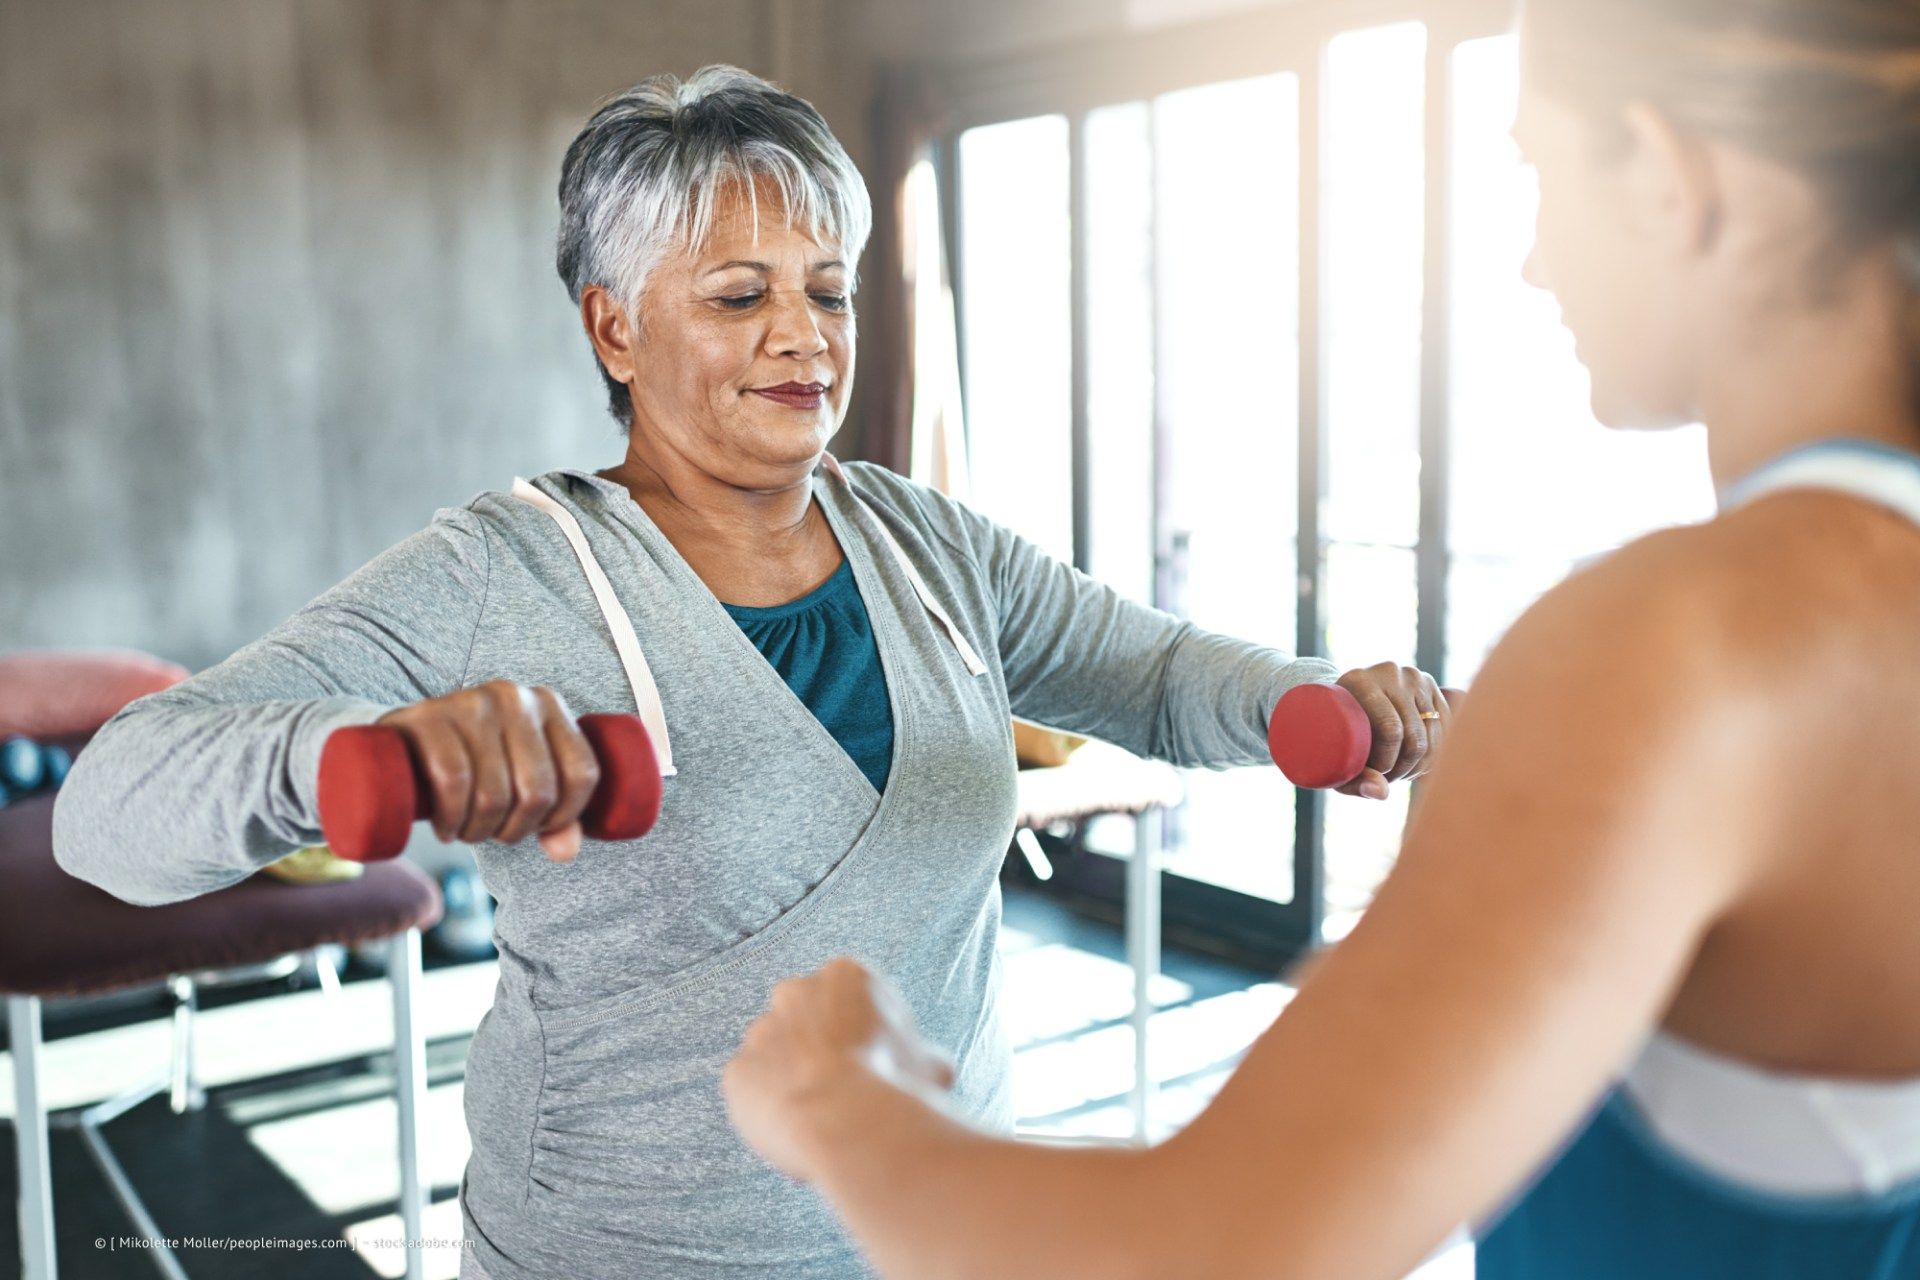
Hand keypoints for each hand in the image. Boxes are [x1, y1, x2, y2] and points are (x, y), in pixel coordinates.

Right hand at [375, 680, 600, 861]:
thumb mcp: (519, 782)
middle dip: (514, 830)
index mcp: (549, 705)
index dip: (563, 816)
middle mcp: (515, 697)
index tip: (536, 826)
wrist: (402, 742)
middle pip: (538, 792)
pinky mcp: (428, 717)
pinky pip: (453, 781)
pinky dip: (452, 818)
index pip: (582, 774)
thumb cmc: (473, 764)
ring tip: (466, 830)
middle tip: (491, 833)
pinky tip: (446, 827)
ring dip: (479, 831)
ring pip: (494, 793)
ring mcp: (471, 703)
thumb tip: (565, 851)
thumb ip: (554, 818)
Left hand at [724, 957, 954, 1181]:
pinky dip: (769, 1109)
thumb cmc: (897, 1088)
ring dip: (793, 1080)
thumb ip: (919, 1056)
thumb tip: (930, 1070)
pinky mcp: (737, 1071)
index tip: (876, 1065)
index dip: (865, 1037)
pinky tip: (797, 1132)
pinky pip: (753, 1091)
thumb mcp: (931, 1064)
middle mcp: (796, 991)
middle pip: (807, 1020)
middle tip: (846, 1090)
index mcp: (846, 975)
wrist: (850, 1120)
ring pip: (777, 1056)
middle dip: (821, 1050)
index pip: (851, 999)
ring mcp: (762, 1031)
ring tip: (823, 1120)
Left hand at [1332, 663, 1454, 800]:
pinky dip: (1434, 754)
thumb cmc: (1335, 738)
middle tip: (1387, 777)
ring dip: (1419, 765)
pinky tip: (1413, 760)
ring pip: (1434, 737)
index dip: (1388, 762)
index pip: (1390, 731)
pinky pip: (1448, 730)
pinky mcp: (1433, 687)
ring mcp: (1415, 678)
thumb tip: (1382, 793)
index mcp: (1359, 681)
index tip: (1376, 774)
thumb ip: (1356, 781)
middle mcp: (1389, 673)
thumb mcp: (1336, 761)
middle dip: (1404, 768)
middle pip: (1415, 737)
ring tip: (1398, 770)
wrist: (1344, 703)